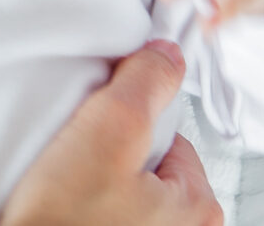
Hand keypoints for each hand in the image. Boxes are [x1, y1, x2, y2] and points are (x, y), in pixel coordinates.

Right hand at [0, 41, 222, 225]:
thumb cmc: (63, 220)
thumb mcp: (112, 128)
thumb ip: (146, 82)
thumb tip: (168, 54)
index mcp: (200, 210)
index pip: (171, 132)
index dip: (130, 120)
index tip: (102, 129)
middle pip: (150, 161)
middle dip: (114, 153)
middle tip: (82, 162)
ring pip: (126, 187)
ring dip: (98, 179)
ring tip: (70, 186)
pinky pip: (107, 211)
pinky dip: (87, 204)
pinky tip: (66, 206)